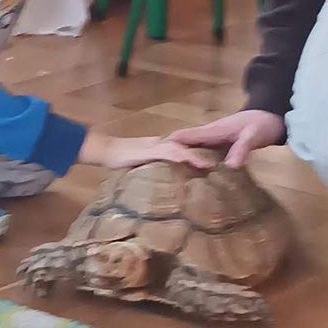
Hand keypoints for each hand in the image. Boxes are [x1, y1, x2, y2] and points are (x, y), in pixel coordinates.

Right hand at [78, 132, 213, 170]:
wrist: (106, 150)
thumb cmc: (121, 160)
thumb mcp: (142, 167)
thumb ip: (154, 171)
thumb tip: (166, 184)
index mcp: (162, 147)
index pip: (184, 149)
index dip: (199, 154)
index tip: (214, 161)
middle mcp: (162, 144)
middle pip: (187, 146)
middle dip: (203, 153)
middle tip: (221, 162)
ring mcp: (157, 145)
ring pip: (181, 148)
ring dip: (196, 156)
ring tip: (211, 164)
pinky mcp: (150, 150)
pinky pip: (168, 152)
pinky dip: (180, 156)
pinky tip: (190, 160)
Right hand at [169, 109, 284, 169]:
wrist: (272, 116)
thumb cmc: (261, 124)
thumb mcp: (253, 137)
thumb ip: (241, 150)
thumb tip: (228, 167)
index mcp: (213, 130)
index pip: (186, 136)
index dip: (170, 145)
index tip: (156, 158)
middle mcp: (211, 133)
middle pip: (186, 142)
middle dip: (173, 153)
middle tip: (161, 172)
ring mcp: (216, 137)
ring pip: (194, 147)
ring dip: (185, 157)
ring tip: (174, 175)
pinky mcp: (222, 143)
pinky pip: (205, 152)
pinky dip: (198, 160)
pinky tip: (197, 173)